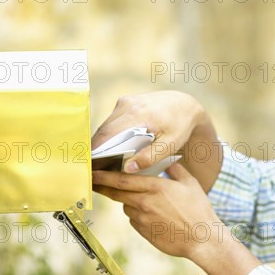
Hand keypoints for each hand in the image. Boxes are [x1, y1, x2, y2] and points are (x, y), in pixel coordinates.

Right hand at [92, 91, 221, 191]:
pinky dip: (110, 136)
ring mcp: (125, 102)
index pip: (107, 135)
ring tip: (100, 164)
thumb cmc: (180, 125)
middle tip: (91, 172)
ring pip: (106, 127)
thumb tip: (127, 169)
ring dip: (102, 144)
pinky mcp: (125, 103)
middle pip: (103, 131)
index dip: (94, 152)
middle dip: (96, 151)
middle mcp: (127, 105)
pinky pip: (112, 122)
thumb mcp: (170, 144)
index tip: (88, 168)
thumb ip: (150, 156)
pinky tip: (111, 151)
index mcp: (138, 114)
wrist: (185, 105)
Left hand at [92, 164, 261, 274]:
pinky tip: (155, 215)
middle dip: (102, 186)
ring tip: (149, 201)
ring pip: (126, 205)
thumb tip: (167, 159)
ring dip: (129, 200)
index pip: (122, 179)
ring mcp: (142, 219)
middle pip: (116, 192)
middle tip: (92, 180)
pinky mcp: (143, 231)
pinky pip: (134, 219)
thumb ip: (175, 169)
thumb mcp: (190, 183)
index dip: (104, 175)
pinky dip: (138, 213)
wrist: (202, 239)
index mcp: (155, 187)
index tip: (92, 172)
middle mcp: (145, 202)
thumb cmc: (199, 210)